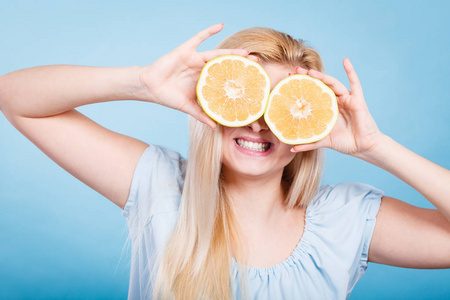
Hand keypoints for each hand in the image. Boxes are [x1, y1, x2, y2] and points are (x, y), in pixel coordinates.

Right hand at [139, 23, 255, 128]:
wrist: (150, 88)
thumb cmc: (169, 96)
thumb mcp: (188, 107)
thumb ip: (202, 115)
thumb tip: (214, 127)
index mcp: (204, 80)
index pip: (225, 76)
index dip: (238, 76)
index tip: (254, 78)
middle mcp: (202, 68)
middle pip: (225, 63)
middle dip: (241, 63)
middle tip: (257, 62)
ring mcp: (195, 59)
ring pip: (217, 53)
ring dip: (231, 52)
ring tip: (246, 52)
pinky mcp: (185, 51)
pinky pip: (198, 38)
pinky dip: (209, 31)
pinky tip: (220, 25)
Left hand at [291, 58, 383, 157]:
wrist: (362, 147)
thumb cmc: (344, 142)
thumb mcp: (323, 141)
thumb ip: (309, 143)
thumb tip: (291, 149)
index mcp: (327, 108)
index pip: (312, 93)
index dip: (302, 86)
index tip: (288, 80)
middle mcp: (336, 101)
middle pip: (320, 85)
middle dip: (308, 78)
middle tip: (295, 71)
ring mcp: (347, 99)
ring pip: (333, 83)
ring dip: (321, 76)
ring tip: (309, 71)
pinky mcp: (357, 100)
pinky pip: (355, 83)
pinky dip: (351, 71)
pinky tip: (346, 61)